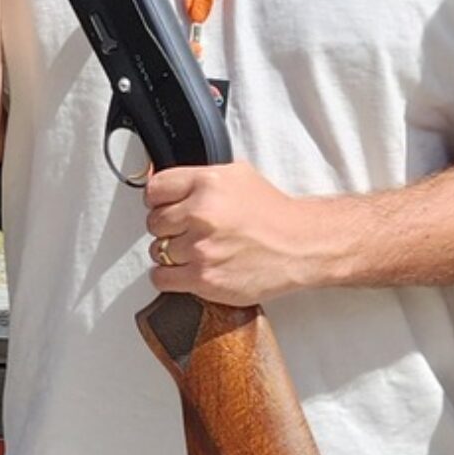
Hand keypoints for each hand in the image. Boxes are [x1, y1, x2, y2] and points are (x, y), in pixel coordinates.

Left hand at [143, 161, 333, 306]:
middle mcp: (201, 214)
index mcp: (207, 184)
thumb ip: (197, 178)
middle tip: (188, 229)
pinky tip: (186, 269)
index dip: (159, 199)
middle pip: (153, 222)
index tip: (165, 205)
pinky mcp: (204, 279)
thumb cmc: (272, 213)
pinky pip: (162, 278)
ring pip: (157, 250)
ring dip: (171, 253)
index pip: (155, 189)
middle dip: (168, 226)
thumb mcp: (237, 175)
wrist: (299, 246)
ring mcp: (201, 249)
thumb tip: (160, 176)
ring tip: (196, 249)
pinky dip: (169, 276)